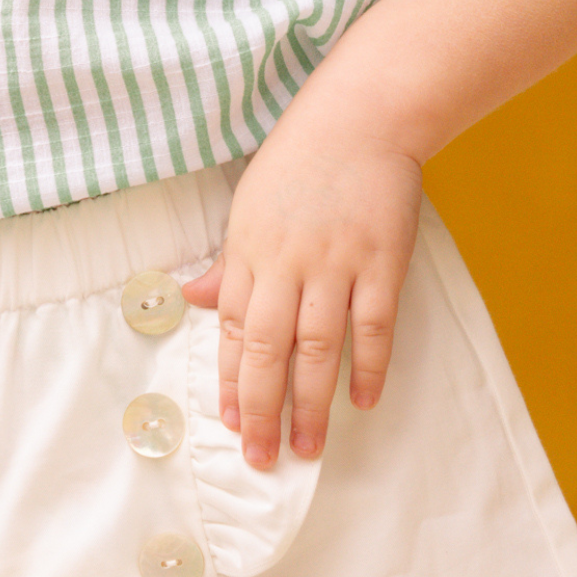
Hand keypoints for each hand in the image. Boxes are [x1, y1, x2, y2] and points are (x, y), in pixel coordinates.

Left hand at [180, 130, 422, 470]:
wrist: (361, 118)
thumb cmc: (300, 159)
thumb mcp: (249, 205)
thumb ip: (228, 262)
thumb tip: (195, 301)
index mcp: (249, 249)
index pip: (234, 329)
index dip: (231, 381)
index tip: (230, 423)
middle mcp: (287, 262)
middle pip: (269, 349)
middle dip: (261, 409)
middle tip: (261, 458)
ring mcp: (336, 263)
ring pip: (318, 348)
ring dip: (310, 403)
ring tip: (306, 447)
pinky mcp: (381, 261)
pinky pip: (374, 326)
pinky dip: (369, 367)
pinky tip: (361, 401)